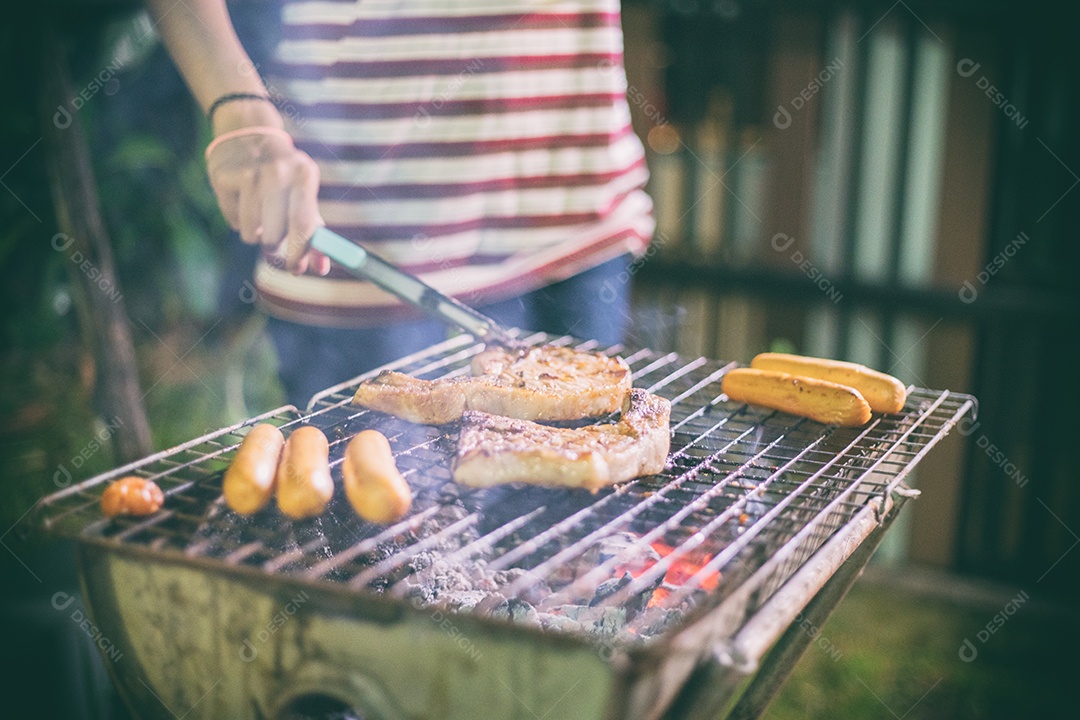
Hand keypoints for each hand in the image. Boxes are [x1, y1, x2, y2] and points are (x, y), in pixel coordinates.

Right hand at [205, 130, 329, 274]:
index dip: (300, 253)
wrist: (248, 132)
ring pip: (251, 232)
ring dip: (255, 234)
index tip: (296, 270)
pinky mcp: (224, 176)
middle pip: (275, 235)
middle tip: (273, 245)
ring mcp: (248, 172)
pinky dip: (238, 220)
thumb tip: (321, 268)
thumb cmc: (284, 175)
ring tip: (259, 215)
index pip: (304, 225)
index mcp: (304, 175)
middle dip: (273, 247)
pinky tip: (241, 201)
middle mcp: (277, 172)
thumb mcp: (303, 194)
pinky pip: (233, 220)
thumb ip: (315, 232)